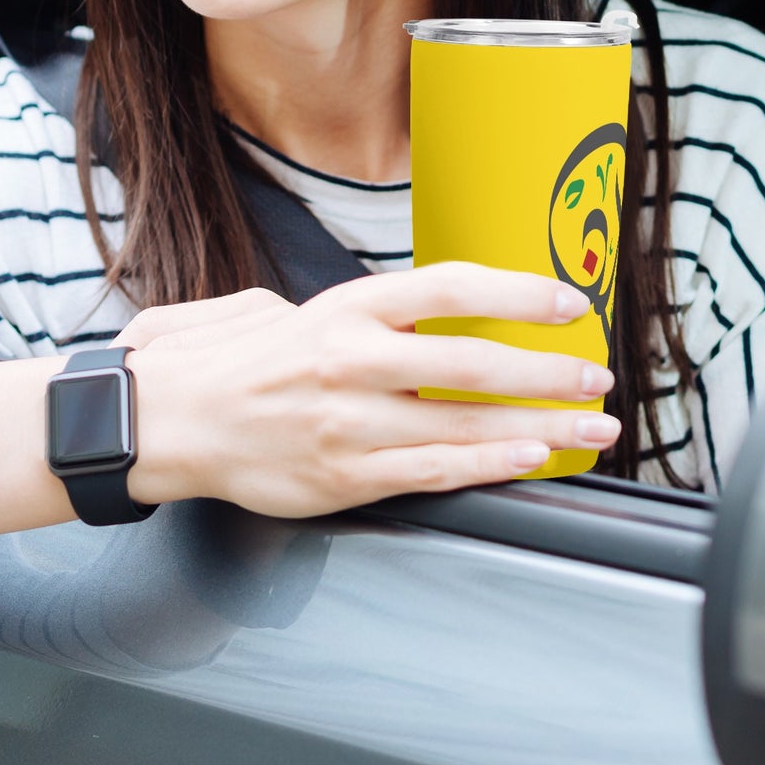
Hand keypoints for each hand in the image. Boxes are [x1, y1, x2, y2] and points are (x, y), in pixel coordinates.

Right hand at [121, 262, 619, 516]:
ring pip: (466, 424)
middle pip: (474, 361)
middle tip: (599, 375)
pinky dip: (488, 465)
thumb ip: (354, 316)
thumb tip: (413, 320)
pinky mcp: (344, 476)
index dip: (517, 290)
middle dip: (549, 371)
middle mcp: (355, 360)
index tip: (568, 301)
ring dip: (542, 426)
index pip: (451, 288)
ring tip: (593, 428)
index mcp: (345, 309)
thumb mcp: (287, 307)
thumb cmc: (230, 360)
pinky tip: (529, 458)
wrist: (165, 421)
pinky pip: (432, 470)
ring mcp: (351, 424)